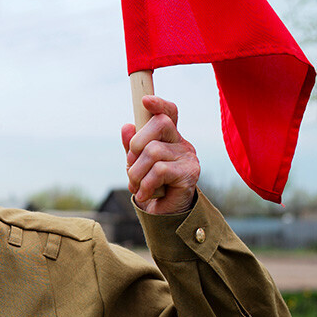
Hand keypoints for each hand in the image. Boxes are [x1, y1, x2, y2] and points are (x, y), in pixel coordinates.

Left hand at [120, 94, 199, 214]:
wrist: (164, 215)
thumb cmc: (150, 185)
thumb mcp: (137, 164)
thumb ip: (131, 147)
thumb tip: (127, 126)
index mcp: (169, 138)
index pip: (169, 113)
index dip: (158, 104)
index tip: (144, 101)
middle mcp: (182, 143)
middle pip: (159, 124)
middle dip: (136, 144)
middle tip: (132, 164)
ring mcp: (188, 157)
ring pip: (153, 151)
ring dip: (136, 172)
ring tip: (137, 185)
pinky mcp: (189, 173)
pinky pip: (159, 171)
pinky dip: (145, 184)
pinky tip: (145, 194)